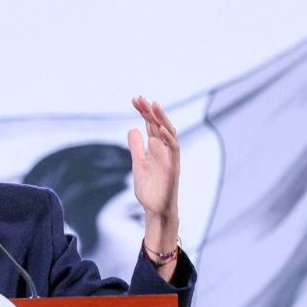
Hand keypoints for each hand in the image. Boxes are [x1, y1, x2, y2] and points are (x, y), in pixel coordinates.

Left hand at [127, 96, 180, 225]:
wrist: (155, 209)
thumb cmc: (150, 188)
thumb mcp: (138, 163)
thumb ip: (136, 147)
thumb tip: (133, 128)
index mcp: (155, 147)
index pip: (150, 124)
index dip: (144, 112)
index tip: (135, 99)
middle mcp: (164, 149)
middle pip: (159, 125)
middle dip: (151, 111)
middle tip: (141, 98)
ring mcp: (170, 157)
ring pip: (169, 133)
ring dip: (162, 119)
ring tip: (153, 106)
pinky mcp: (173, 167)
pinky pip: (174, 149)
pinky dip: (168, 138)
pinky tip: (160, 129)